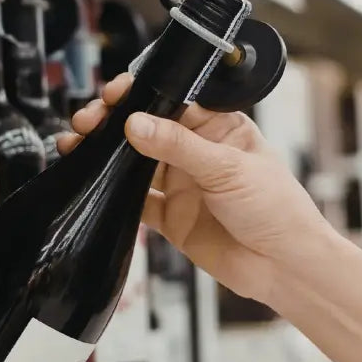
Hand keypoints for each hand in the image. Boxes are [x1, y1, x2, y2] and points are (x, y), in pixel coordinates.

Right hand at [59, 73, 332, 302]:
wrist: (284, 267)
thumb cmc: (278, 209)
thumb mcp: (228, 168)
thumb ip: (178, 146)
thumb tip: (136, 123)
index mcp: (219, 127)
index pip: (172, 100)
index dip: (141, 94)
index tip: (115, 93)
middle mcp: (197, 152)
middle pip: (145, 128)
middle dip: (113, 121)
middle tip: (88, 121)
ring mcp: (182, 184)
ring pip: (133, 162)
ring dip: (106, 153)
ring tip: (77, 144)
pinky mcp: (171, 217)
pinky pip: (135, 200)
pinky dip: (112, 192)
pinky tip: (93, 182)